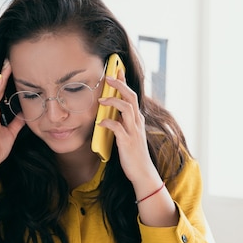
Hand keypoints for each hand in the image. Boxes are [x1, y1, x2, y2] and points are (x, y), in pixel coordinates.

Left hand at [96, 70, 159, 187]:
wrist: (143, 172)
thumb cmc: (134, 154)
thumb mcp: (129, 135)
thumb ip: (123, 123)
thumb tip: (110, 114)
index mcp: (137, 119)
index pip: (132, 95)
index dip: (124, 82)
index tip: (117, 70)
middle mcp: (137, 122)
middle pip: (131, 97)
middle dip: (119, 85)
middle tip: (108, 76)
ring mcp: (134, 131)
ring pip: (126, 108)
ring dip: (113, 101)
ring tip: (101, 100)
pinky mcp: (128, 142)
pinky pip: (117, 127)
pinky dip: (108, 123)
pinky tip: (100, 124)